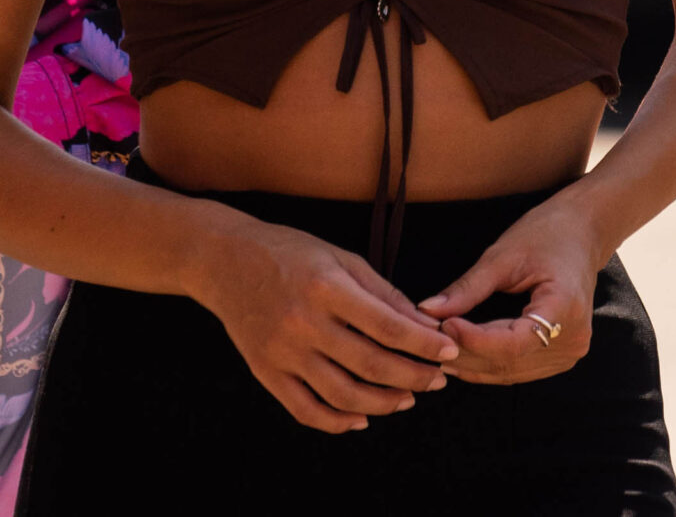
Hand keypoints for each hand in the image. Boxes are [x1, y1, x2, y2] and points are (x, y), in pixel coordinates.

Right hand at [190, 214, 459, 432]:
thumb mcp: (340, 258)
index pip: (388, 326)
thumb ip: (382, 292)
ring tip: (407, 399)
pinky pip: (306, 411)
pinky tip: (362, 418)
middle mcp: (303, 323)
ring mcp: (282, 352)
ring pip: (343, 395)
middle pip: (370, 365)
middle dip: (413, 377)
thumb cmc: (291, 253)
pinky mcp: (265, 373)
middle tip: (438, 382)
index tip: (450, 353)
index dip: (424, 344)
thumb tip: (425, 325)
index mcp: (326, 288)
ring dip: (383, 403)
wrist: (225, 261)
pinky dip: (338, 422)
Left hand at [417, 193, 603, 384]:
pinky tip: (461, 354)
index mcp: (564, 309)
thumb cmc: (547, 234)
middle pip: (509, 362)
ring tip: (438, 348)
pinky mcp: (560, 356)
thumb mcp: (504, 255)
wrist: (583, 232)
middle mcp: (572, 340)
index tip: (443, 324)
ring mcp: (569, 353)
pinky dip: (488, 364)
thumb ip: (467, 288)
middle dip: (465, 354)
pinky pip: (518, 369)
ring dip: (472, 364)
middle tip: (428, 339)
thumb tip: (428, 310)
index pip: (513, 343)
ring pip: (510, 372)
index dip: (474, 340)